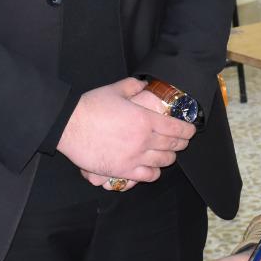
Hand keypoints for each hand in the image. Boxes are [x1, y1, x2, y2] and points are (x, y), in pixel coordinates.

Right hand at [56, 77, 194, 184]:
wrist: (69, 126)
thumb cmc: (91, 107)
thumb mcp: (115, 90)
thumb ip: (133, 86)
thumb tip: (143, 84)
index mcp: (145, 120)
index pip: (176, 128)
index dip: (188, 130)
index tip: (191, 131)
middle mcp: (144, 140)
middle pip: (173, 145)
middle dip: (181, 143)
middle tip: (182, 141)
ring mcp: (134, 157)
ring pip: (163, 162)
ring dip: (169, 157)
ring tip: (169, 154)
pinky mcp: (122, 170)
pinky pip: (147, 176)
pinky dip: (154, 173)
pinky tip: (153, 169)